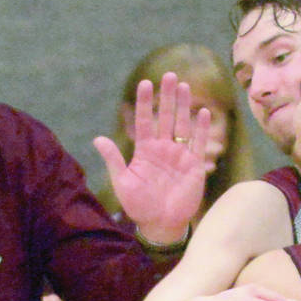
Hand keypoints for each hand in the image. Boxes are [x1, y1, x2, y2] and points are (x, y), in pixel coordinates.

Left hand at [95, 72, 210, 245]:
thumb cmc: (139, 206)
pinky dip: (201, 129)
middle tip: (169, 75)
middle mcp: (163, 148)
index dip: (145, 103)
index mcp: (145, 151)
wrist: (160, 225)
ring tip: (184, 86)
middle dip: (167, 97)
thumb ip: (113, 160)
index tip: (145, 83)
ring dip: (184, 106)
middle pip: (166, 117)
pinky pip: (198, 143)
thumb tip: (97, 139)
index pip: (145, 121)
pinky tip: (203, 113)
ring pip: (183, 125)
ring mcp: (180, 155)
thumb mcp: (123, 183)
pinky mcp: (194, 166)